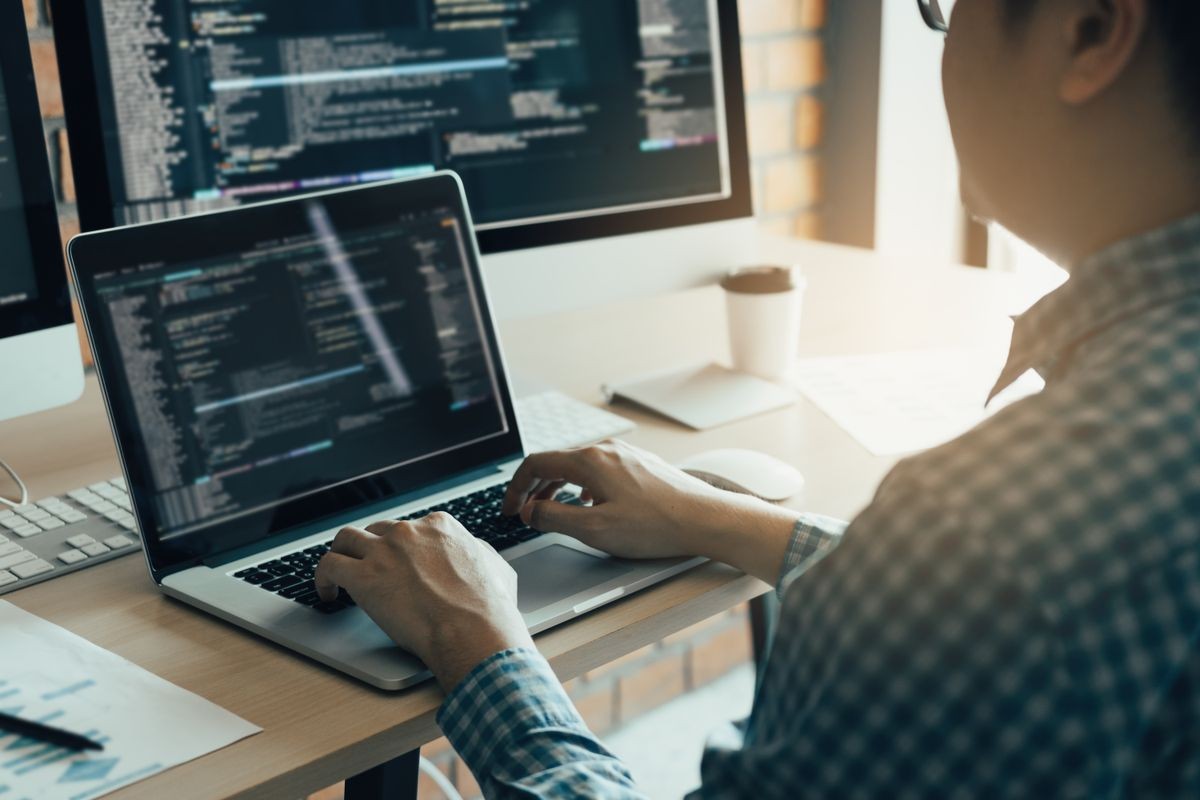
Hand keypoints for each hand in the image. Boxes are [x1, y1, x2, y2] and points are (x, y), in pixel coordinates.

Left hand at [314, 513, 532, 691]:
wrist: (473, 629)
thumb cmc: (489, 607)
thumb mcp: (495, 567)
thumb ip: (477, 553)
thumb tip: (473, 552)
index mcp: (440, 527)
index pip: (411, 528)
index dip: (402, 548)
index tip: (399, 564)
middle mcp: (409, 532)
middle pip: (377, 531)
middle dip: (372, 549)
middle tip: (370, 569)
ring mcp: (383, 551)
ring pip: (346, 539)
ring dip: (342, 553)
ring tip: (338, 574)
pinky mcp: (362, 576)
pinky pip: (328, 565)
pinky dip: (322, 577)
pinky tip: (327, 592)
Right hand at [502, 440, 723, 559]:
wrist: (705, 519)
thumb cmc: (656, 526)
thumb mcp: (595, 530)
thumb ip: (554, 519)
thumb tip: (530, 512)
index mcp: (589, 461)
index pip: (536, 463)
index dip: (516, 488)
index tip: (511, 509)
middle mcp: (606, 450)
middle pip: (557, 462)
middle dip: (535, 488)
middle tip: (525, 512)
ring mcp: (626, 455)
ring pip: (579, 465)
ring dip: (558, 486)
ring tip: (551, 509)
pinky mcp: (641, 464)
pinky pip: (600, 469)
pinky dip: (582, 485)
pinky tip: (589, 503)